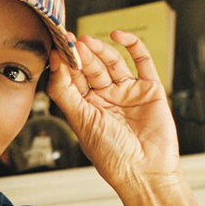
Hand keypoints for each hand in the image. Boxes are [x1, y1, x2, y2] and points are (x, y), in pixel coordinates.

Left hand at [47, 31, 181, 196]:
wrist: (145, 170)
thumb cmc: (110, 154)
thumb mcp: (81, 122)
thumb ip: (65, 93)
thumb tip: (54, 64)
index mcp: (85, 109)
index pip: (72, 80)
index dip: (64, 64)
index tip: (56, 48)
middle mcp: (105, 99)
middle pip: (91, 68)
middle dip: (81, 54)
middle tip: (71, 40)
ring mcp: (127, 92)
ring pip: (112, 62)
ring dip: (100, 49)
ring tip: (86, 40)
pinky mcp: (150, 88)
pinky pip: (142, 61)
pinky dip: (132, 45)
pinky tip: (117, 35)